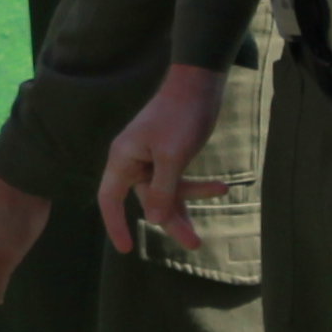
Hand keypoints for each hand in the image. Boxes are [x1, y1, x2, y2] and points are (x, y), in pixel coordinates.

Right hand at [98, 64, 232, 255]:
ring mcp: (152, 158)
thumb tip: (154, 222)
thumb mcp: (172, 157)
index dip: (115, 224)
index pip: (109, 199)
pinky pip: (178, 180)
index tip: (127, 249)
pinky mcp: (170, 155)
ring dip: (186, 209)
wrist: (199, 83)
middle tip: (194, 244)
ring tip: (205, 232)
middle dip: (170, 222)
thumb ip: (162, 191)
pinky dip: (197, 188)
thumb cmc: (180, 116)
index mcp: (123, 158)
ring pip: (165, 193)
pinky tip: (221, 188)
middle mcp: (133, 160)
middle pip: (147, 201)